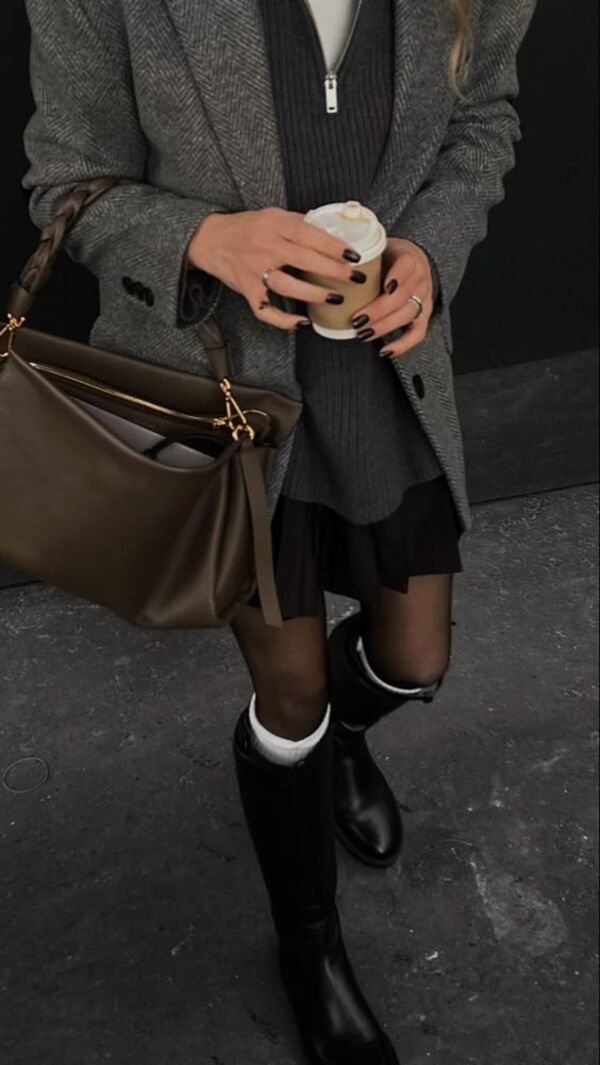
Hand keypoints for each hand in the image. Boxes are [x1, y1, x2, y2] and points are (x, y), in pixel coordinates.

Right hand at [187, 207, 368, 330]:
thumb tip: (330, 234)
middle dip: (334, 271)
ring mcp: (255, 271)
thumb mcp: (272, 215)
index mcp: (275, 224)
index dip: (334, 246)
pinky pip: (268, 312)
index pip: (310, 234)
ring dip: (315, 295)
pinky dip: (285, 321)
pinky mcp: (247, 291)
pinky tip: (303, 322)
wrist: (209, 239)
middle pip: (305, 261)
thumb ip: (298, 224)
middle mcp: (265, 247)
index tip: (354, 255)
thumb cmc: (246, 227)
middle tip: (355, 278)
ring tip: (336, 298)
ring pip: (289, 287)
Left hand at [350, 238, 434, 357]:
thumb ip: (363, 260)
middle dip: (379, 311)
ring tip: (363, 334)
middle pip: (403, 297)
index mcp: (410, 258)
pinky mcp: (424, 316)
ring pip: (408, 315)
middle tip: (357, 320)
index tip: (384, 287)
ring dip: (384, 327)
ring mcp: (424, 299)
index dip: (397, 277)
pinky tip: (384, 351)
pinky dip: (402, 345)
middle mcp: (420, 279)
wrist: (409, 263)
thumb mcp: (378, 252)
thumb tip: (333, 270)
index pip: (407, 266)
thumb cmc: (388, 258)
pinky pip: (417, 334)